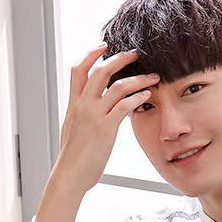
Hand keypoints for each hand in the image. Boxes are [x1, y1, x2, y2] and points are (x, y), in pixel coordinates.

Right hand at [56, 43, 160, 192]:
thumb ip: (81, 117)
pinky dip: (138, 97)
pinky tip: (147, 96)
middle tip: (136, 54)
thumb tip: (89, 115)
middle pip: (100, 70)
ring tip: (152, 77)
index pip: (78, 70)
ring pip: (117, 86)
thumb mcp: (73, 131)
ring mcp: (94, 116)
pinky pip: (125, 105)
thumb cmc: (73, 159)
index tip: (104, 46)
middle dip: (120, 58)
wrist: (70, 175)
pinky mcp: (105, 128)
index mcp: (73, 104)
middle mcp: (82, 105)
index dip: (91, 54)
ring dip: (138, 78)